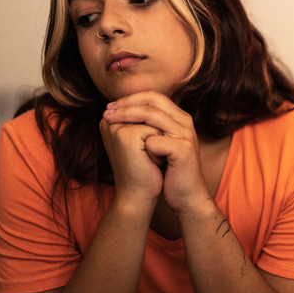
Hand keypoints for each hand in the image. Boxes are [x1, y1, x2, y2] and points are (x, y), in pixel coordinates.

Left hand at [102, 91, 209, 212]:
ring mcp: (185, 135)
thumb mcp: (158, 144)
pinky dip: (143, 147)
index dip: (130, 99)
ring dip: (127, 117)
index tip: (111, 107)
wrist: (186, 196)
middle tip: (107, 112)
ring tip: (109, 123)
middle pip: (153, 101)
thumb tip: (120, 112)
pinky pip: (155, 141)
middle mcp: (185, 122)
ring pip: (152, 116)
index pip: (153, 96)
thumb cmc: (169, 171)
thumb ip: (148, 128)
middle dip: (126, 104)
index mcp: (179, 118)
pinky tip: (139, 156)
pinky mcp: (182, 150)